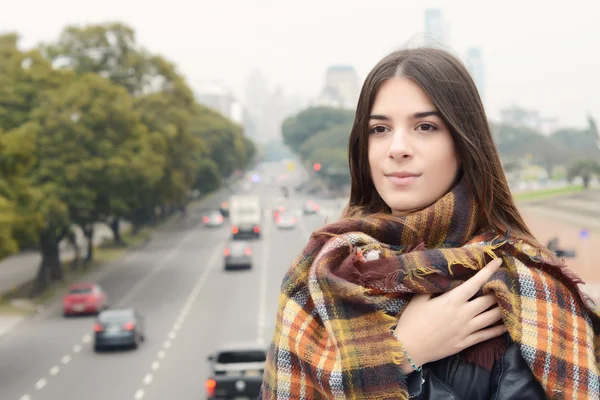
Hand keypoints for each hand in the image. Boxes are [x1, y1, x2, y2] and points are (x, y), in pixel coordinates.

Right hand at [393, 258, 505, 372]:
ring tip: (510, 301)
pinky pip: (487, 335)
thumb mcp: (418, 299)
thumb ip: (432, 286)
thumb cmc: (411, 321)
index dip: (489, 271)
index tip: (498, 262)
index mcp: (452, 300)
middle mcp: (464, 314)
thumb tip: (441, 275)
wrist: (409, 348)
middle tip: (506, 283)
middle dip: (499, 290)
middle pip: (489, 300)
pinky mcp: (466, 342)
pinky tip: (506, 324)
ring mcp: (467, 329)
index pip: (476, 283)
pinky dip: (499, 329)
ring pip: (492, 317)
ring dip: (503, 308)